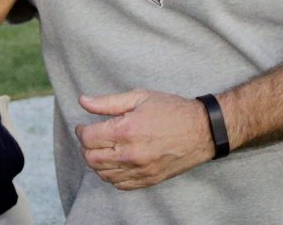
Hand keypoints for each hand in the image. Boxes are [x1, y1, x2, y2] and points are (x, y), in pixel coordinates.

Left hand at [75, 90, 214, 190]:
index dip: (81, 131)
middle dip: (86, 147)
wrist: (201, 131)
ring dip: (96, 162)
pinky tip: (114, 163)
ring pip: (103, 174)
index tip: (84, 126)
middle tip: (91, 137)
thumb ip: (108, 102)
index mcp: (127, 130)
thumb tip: (83, 101)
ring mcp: (140, 170)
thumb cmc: (171, 110)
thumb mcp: (139, 97)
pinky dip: (111, 175)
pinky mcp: (148, 180)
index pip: (88, 138)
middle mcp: (131, 154)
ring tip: (102, 149)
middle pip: (91, 159)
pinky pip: (120, 185)